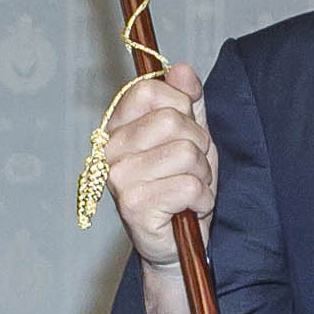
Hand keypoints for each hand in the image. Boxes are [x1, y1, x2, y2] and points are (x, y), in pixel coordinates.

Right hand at [101, 62, 212, 313]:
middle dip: (199, 145)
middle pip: (172, 121)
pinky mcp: (133, 206)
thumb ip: (188, 102)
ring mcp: (119, 178)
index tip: (187, 127)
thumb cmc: (181, 187)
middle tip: (193, 168)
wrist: (178, 243)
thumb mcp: (191, 136)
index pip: (149, 91)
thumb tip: (179, 69)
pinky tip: (190, 208)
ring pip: (185, 152)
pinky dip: (202, 198)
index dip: (180, 105)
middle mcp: (111, 151)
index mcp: (118, 128)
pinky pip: (189, 185)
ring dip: (202, 174)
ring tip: (191, 190)